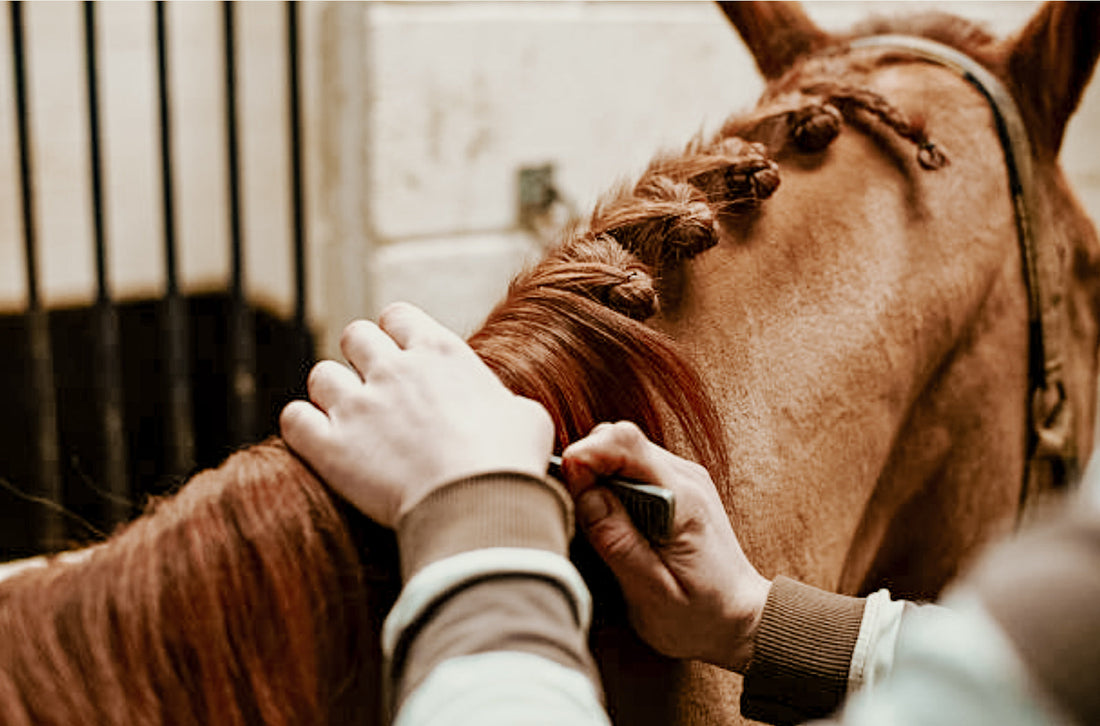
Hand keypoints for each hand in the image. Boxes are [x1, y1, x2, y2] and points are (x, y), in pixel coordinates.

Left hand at [280, 302, 554, 527]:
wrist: (478, 502)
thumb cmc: (510, 461)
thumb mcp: (526, 417)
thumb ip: (501, 402)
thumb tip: (502, 413)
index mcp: (440, 352)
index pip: (398, 316)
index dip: (396, 334)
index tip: (402, 355)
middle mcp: (393, 369)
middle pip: (354, 336)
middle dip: (360, 358)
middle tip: (374, 389)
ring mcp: (357, 406)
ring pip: (320, 375)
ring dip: (330, 394)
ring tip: (347, 419)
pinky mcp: (330, 447)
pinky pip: (293, 419)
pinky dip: (302, 427)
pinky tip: (320, 443)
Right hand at [560, 421, 769, 672]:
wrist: (742, 620)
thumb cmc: (702, 615)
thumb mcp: (652, 592)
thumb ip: (617, 541)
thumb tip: (585, 495)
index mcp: (682, 498)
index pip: (626, 443)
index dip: (585, 455)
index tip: (564, 487)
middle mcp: (684, 476)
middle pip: (618, 440)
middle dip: (585, 467)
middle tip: (576, 513)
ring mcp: (681, 478)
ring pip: (621, 452)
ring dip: (596, 478)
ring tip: (595, 524)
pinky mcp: (673, 487)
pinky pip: (630, 469)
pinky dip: (609, 487)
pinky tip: (611, 523)